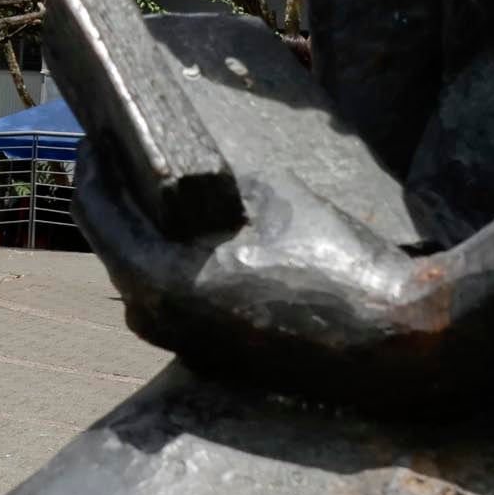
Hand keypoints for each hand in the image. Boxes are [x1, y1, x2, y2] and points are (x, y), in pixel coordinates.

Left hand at [77, 146, 451, 409]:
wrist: (399, 345)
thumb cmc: (338, 266)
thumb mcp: (274, 199)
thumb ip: (215, 183)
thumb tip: (183, 163)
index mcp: (165, 283)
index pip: (99, 214)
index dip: (94, 168)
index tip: (95, 134)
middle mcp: (164, 323)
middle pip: (112, 249)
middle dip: (112, 198)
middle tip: (116, 156)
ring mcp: (189, 348)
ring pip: (138, 284)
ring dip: (135, 237)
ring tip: (147, 192)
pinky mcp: (218, 359)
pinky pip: (172, 307)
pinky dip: (167, 269)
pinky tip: (187, 241)